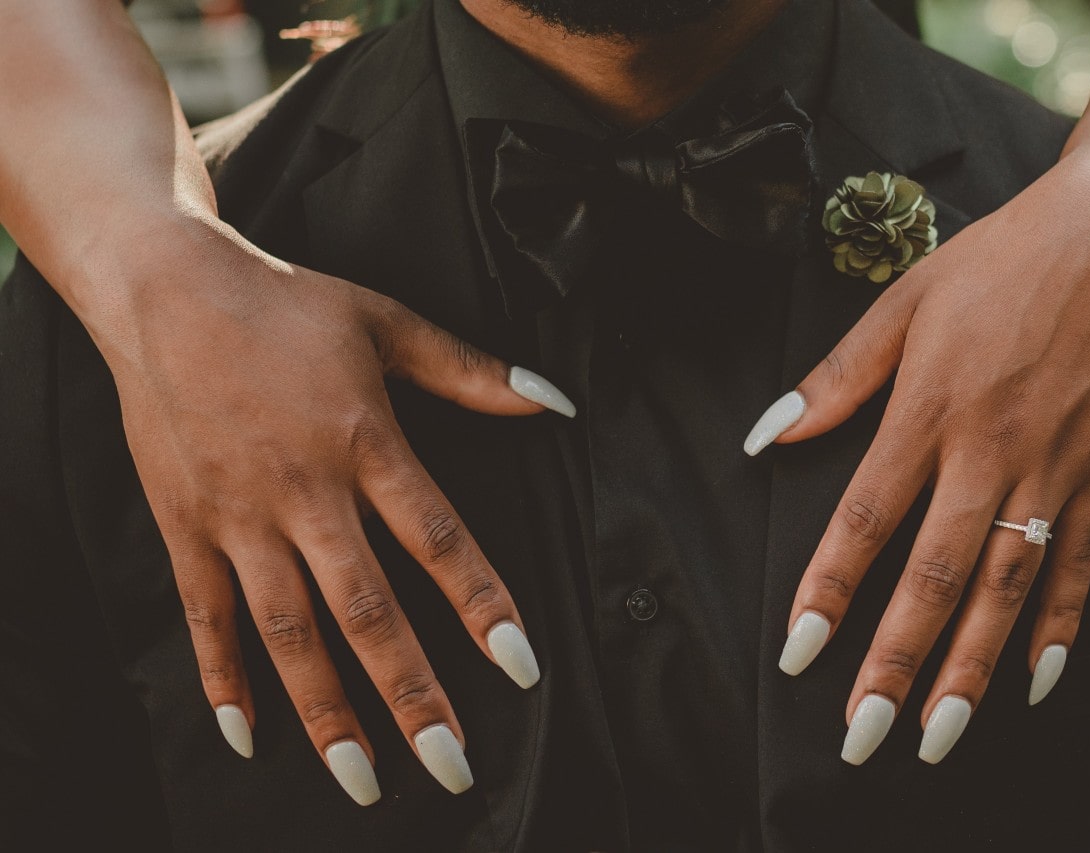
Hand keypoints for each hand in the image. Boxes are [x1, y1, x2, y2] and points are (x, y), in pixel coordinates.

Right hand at [91, 219, 574, 803]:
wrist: (167, 290)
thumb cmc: (286, 307)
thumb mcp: (388, 324)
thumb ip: (472, 373)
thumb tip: (555, 400)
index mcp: (365, 444)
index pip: (438, 541)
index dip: (482, 606)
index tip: (520, 665)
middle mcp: (305, 493)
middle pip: (367, 611)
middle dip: (413, 695)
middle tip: (452, 764)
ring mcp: (240, 517)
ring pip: (289, 632)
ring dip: (328, 711)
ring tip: (362, 779)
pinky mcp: (186, 527)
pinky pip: (205, 616)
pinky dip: (224, 678)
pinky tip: (248, 736)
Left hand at [745, 152, 1089, 763]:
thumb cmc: (996, 266)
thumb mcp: (900, 304)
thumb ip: (834, 380)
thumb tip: (767, 435)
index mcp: (930, 410)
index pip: (867, 518)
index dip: (829, 590)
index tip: (798, 651)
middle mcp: (991, 450)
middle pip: (935, 573)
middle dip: (896, 660)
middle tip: (863, 732)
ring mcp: (1053, 468)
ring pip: (1006, 584)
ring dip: (971, 664)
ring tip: (939, 732)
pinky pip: (1080, 562)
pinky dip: (1059, 624)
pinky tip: (1034, 679)